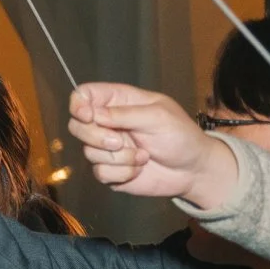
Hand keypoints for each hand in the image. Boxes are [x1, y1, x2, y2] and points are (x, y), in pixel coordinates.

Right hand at [68, 83, 238, 205]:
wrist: (193, 170)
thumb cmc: (181, 136)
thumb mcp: (157, 117)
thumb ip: (124, 114)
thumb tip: (92, 114)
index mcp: (120, 102)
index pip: (85, 95)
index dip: (78, 104)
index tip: (87, 116)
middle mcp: (109, 123)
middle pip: (77, 125)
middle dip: (95, 137)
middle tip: (118, 142)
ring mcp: (107, 147)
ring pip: (88, 152)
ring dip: (117, 158)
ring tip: (143, 155)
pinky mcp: (110, 170)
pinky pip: (99, 172)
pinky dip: (121, 173)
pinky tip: (139, 168)